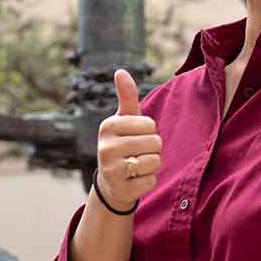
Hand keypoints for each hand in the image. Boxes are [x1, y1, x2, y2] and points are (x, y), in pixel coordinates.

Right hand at [94, 69, 161, 210]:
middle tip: (138, 152)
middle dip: (153, 148)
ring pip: (154, 161)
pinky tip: (135, 180)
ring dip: (151, 165)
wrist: (111, 182)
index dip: (149, 131)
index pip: (149, 124)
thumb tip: (120, 71)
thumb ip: (126, 97)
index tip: (136, 136)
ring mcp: (111, 170)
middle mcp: (105, 147)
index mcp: (107, 126)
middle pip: (154, 142)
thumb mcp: (123, 120)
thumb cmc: (122, 143)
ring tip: (137, 166)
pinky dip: (148, 181)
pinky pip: (151, 180)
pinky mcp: (121, 189)